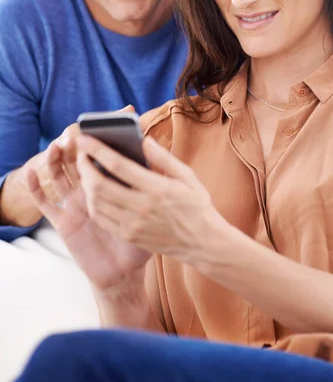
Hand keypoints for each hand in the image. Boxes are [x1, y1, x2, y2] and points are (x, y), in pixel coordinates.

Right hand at [27, 138, 151, 295]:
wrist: (129, 272)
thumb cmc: (147, 236)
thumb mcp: (155, 205)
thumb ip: (157, 173)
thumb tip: (149, 143)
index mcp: (114, 185)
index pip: (103, 157)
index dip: (98, 142)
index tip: (98, 125)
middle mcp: (93, 192)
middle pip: (78, 164)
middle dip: (74, 148)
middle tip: (73, 132)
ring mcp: (76, 206)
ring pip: (61, 177)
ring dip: (55, 161)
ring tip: (56, 146)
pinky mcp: (64, 223)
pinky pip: (46, 205)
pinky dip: (36, 189)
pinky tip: (31, 173)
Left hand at [76, 135, 229, 266]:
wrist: (203, 243)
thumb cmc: (196, 205)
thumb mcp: (187, 176)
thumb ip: (163, 157)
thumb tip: (142, 140)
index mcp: (157, 188)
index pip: (118, 165)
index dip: (97, 150)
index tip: (85, 138)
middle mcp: (142, 208)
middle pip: (99, 185)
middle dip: (84, 166)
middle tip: (80, 154)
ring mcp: (133, 225)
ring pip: (96, 203)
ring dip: (85, 185)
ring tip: (86, 171)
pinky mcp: (129, 236)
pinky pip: (102, 218)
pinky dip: (93, 202)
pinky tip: (94, 192)